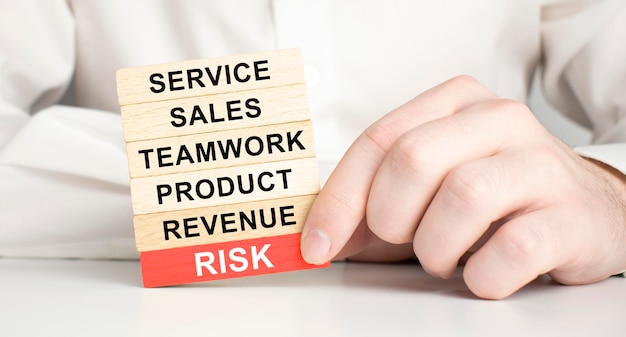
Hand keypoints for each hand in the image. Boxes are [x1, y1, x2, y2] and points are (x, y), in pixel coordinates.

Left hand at [301, 75, 625, 298]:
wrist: (585, 210)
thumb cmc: (494, 196)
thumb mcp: (429, 184)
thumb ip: (373, 203)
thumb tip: (320, 238)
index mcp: (456, 102)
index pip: (378, 140)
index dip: (339, 199)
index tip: (318, 245)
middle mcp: (500, 120)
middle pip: (413, 159)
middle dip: (392, 217)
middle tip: (405, 240)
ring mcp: (540, 163)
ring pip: (462, 197)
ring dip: (436, 248)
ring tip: (446, 256)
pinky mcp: (571, 214)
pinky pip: (511, 249)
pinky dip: (481, 275)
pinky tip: (484, 270)